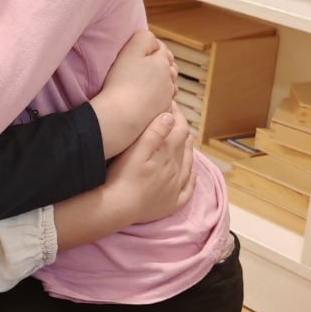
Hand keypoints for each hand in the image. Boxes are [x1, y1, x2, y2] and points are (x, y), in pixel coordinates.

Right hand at [88, 28, 177, 158]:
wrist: (121, 116)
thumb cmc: (122, 82)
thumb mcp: (130, 51)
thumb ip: (144, 38)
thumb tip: (152, 40)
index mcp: (162, 61)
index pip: (161, 47)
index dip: (150, 47)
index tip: (137, 51)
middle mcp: (169, 78)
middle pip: (168, 65)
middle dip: (160, 63)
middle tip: (143, 64)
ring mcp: (167, 96)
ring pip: (168, 83)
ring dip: (161, 80)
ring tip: (147, 81)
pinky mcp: (162, 111)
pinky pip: (164, 99)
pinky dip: (159, 96)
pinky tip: (147, 97)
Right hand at [101, 106, 195, 225]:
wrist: (118, 208)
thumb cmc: (122, 176)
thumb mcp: (135, 150)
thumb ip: (154, 132)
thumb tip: (170, 116)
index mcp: (167, 154)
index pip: (179, 128)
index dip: (176, 114)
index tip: (170, 103)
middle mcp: (177, 169)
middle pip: (185, 145)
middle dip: (182, 129)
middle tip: (175, 119)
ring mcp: (176, 187)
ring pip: (189, 164)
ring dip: (188, 150)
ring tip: (186, 140)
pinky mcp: (173, 203)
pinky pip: (189, 189)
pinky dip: (192, 178)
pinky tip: (191, 174)